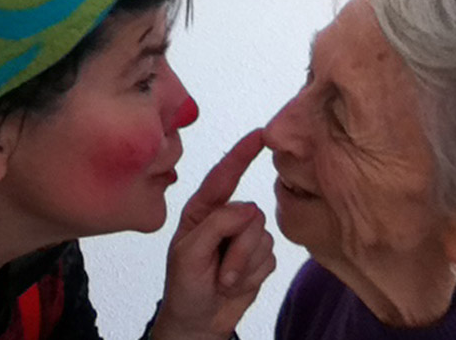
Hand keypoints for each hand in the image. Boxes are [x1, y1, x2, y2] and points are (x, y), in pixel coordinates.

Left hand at [152, 129, 275, 339]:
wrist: (198, 321)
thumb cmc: (184, 285)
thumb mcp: (189, 253)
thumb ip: (216, 224)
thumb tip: (249, 210)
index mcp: (202, 210)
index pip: (223, 175)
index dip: (241, 154)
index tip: (260, 135)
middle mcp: (225, 217)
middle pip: (250, 213)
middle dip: (238, 249)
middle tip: (221, 273)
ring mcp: (244, 236)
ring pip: (262, 237)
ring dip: (244, 266)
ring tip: (224, 280)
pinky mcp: (260, 256)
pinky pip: (271, 257)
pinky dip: (254, 275)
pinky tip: (237, 283)